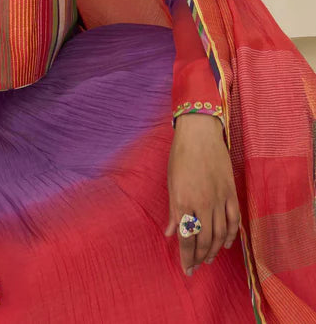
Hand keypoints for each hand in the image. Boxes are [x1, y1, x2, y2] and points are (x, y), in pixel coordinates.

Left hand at [164, 113, 239, 275]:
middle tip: (196, 267)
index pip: (185, 237)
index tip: (186, 269)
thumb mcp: (171, 182)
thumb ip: (172, 210)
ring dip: (214, 250)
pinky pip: (234, 220)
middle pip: (203, 239)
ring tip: (208, 258)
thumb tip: (170, 232)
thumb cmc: (180, 156)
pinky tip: (226, 244)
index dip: (186, 256)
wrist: (200, 134)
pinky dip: (231, 235)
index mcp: (183, 201)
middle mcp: (202, 204)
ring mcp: (219, 199)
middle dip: (199, 257)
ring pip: (219, 234)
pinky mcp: (231, 193)